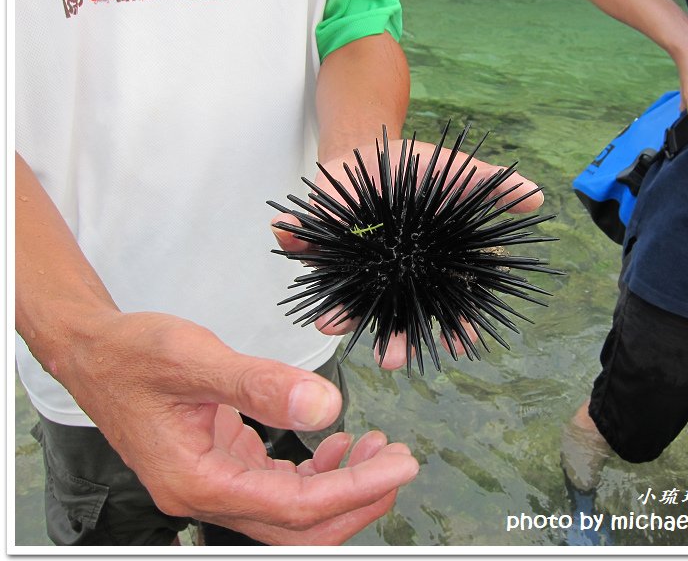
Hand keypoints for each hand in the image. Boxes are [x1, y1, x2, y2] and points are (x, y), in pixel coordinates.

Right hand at [61, 310, 418, 544]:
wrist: (94, 353)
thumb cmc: (134, 353)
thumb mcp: (195, 358)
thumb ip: (260, 385)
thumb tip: (326, 407)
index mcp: (198, 482)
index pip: (295, 507)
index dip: (355, 489)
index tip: (400, 465)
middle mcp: (206, 496)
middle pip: (298, 528)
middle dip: (357, 501)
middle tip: (400, 463)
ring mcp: (212, 486)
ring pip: (291, 512)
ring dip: (340, 488)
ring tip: (378, 447)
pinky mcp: (220, 467)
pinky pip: (277, 488)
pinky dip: (314, 473)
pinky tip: (336, 445)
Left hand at [272, 137, 544, 370]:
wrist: (368, 149)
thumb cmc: (416, 170)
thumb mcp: (455, 174)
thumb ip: (490, 187)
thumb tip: (536, 196)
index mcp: (425, 272)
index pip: (447, 311)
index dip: (455, 330)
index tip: (457, 345)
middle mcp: (390, 280)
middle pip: (397, 321)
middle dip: (393, 343)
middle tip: (390, 361)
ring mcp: (355, 269)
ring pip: (350, 304)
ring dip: (339, 315)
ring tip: (330, 324)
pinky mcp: (324, 250)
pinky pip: (310, 259)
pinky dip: (297, 248)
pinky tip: (288, 244)